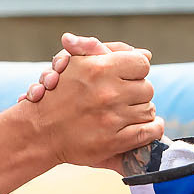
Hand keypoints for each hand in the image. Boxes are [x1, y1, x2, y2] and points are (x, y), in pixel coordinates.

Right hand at [16, 40, 160, 167]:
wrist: (39, 132)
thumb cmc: (57, 95)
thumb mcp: (75, 63)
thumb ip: (107, 52)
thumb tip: (146, 54)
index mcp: (99, 68)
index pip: (141, 63)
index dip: (136, 69)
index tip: (129, 77)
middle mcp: (107, 92)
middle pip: (147, 88)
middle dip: (137, 91)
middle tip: (125, 96)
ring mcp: (111, 118)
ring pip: (148, 109)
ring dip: (141, 110)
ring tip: (128, 111)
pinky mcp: (114, 141)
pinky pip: (149, 131)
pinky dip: (154, 128)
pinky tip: (150, 125)